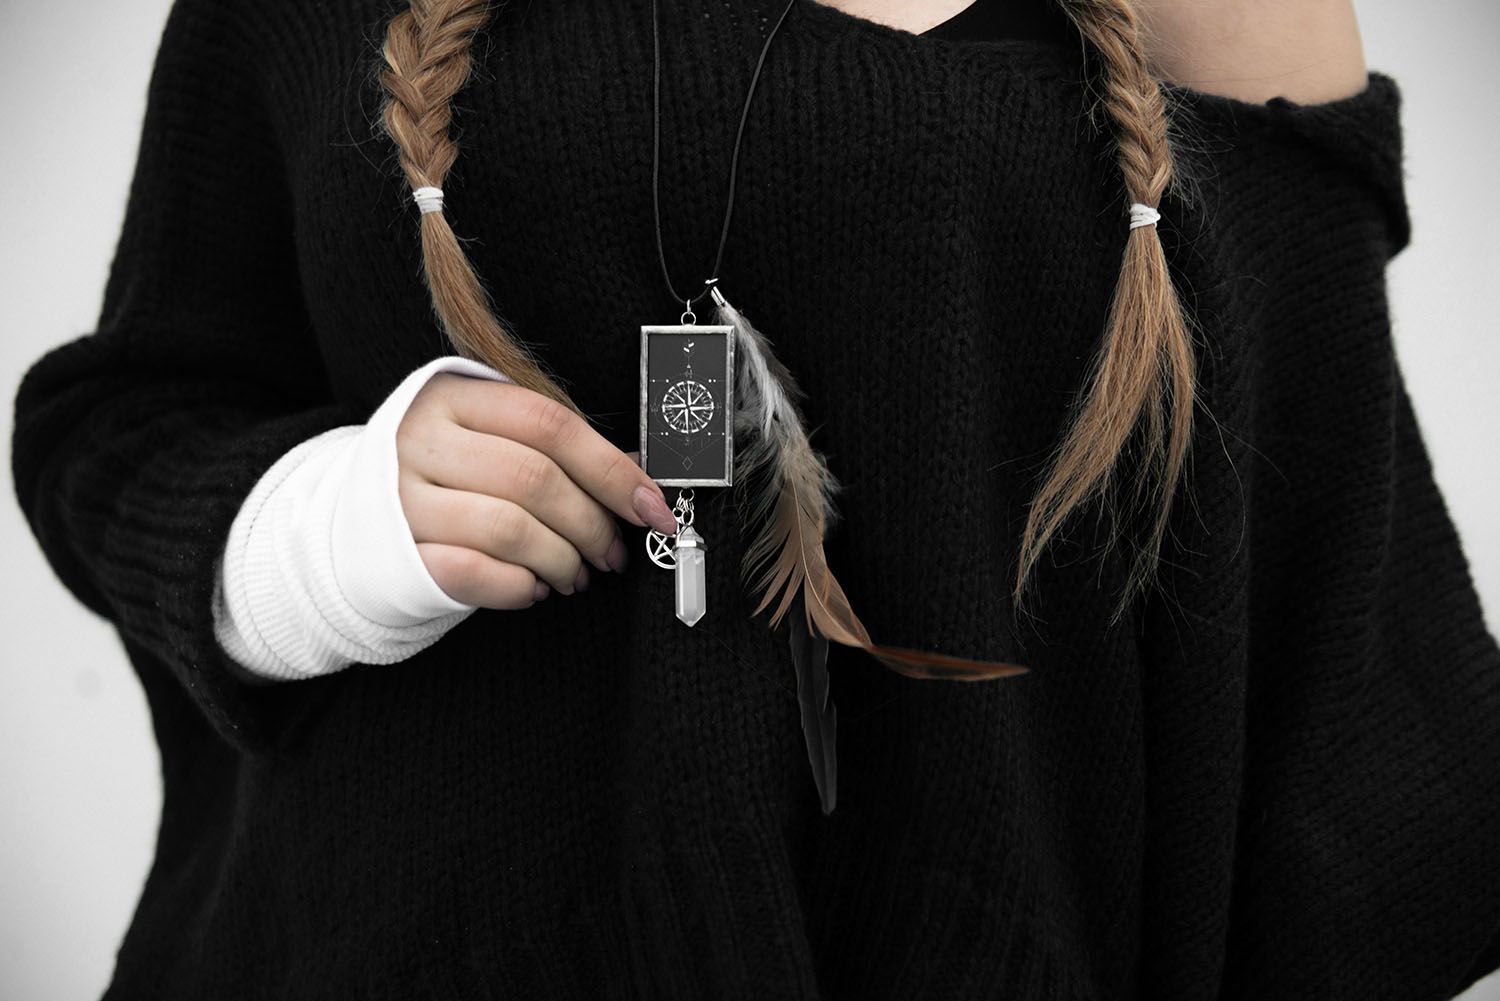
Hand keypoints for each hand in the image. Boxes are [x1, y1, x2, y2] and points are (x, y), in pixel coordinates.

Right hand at [396, 373, 680, 608]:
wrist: (350, 523)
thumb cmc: (444, 479)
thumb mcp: (489, 441)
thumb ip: (555, 450)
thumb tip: (638, 480)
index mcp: (451, 396)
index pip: (549, 423)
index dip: (611, 469)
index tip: (652, 508)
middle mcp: (420, 441)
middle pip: (535, 478)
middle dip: (592, 524)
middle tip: (614, 553)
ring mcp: (402, 499)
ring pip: (509, 529)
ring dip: (562, 560)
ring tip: (576, 574)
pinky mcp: (396, 554)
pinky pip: (474, 573)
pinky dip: (519, 587)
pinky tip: (533, 588)